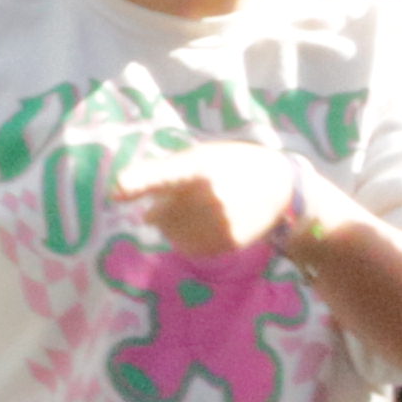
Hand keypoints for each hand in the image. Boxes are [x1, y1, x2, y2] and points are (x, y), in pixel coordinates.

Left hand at [122, 142, 300, 258]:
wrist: (283, 188)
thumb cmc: (233, 165)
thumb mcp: (204, 154)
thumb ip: (166, 171)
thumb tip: (123, 193)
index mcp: (203, 167)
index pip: (167, 175)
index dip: (141, 182)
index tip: (118, 189)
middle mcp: (211, 196)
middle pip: (159, 214)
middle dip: (162, 208)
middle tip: (187, 197)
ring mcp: (220, 222)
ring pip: (170, 233)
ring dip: (173, 225)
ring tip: (200, 210)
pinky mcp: (226, 243)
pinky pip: (188, 247)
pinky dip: (188, 238)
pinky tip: (208, 224)